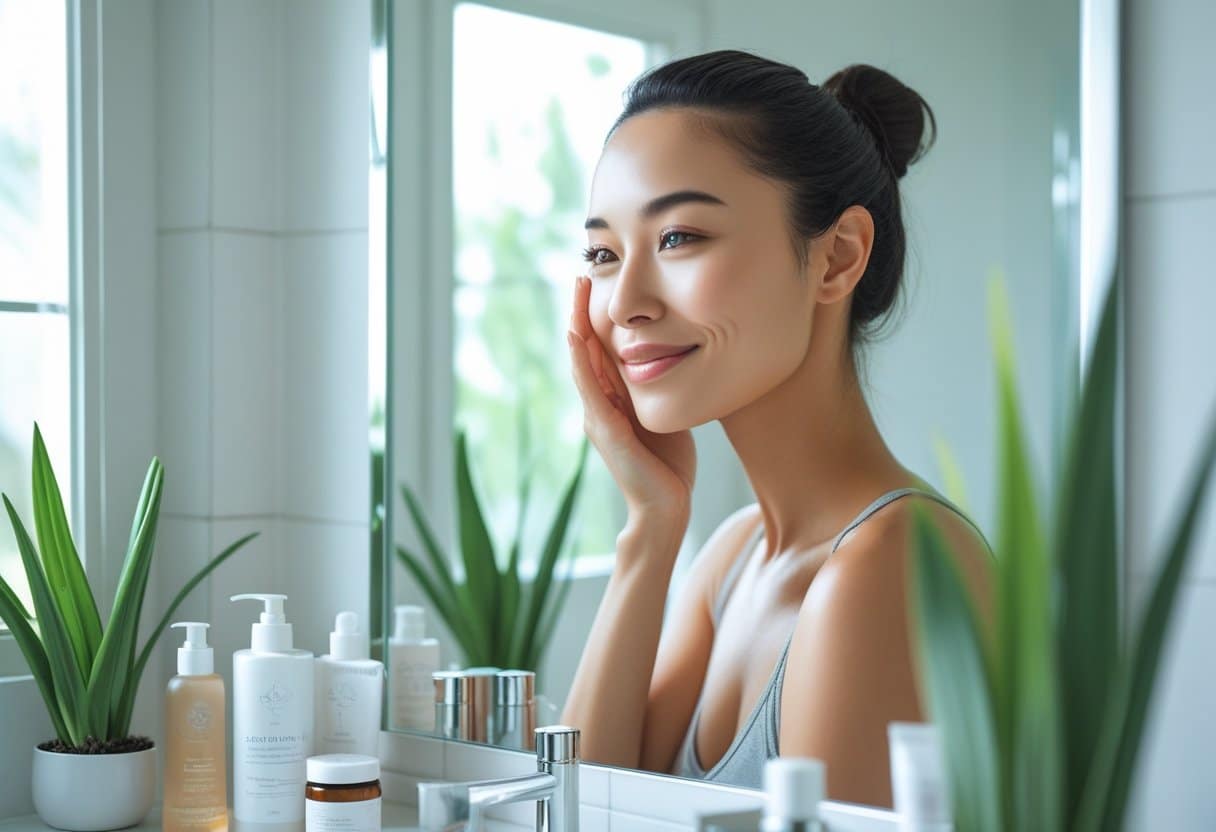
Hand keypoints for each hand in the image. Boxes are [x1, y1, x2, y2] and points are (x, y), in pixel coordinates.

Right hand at [567, 276, 695, 520]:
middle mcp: (600, 406)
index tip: (597, 285)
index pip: (600, 352)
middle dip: (581, 311)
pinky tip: (577, 337)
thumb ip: (658, 395)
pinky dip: (581, 361)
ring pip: (582, 363)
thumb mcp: (665, 417)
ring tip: (575, 294)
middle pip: (585, 350)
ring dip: (577, 325)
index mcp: (614, 402)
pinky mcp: (606, 430)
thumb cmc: (669, 468)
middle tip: (580, 274)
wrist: (665, 510)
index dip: (596, 319)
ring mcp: (599, 418)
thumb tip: (672, 366)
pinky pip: (590, 389)